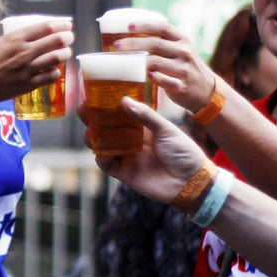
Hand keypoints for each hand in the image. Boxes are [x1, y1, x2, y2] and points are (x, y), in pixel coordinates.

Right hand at [0, 19, 73, 116]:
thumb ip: (11, 43)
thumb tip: (24, 42)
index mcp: (14, 38)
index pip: (45, 27)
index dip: (60, 24)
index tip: (67, 24)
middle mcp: (24, 52)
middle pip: (56, 41)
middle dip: (67, 38)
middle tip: (69, 38)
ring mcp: (27, 69)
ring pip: (56, 58)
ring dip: (64, 54)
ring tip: (65, 53)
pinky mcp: (27, 86)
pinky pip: (50, 77)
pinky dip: (55, 72)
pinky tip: (53, 71)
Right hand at [86, 97, 206, 204]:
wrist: (192, 181)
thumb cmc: (183, 152)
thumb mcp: (166, 129)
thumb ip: (146, 116)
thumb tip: (124, 100)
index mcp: (140, 126)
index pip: (117, 112)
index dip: (104, 104)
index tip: (93, 94)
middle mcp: (129, 139)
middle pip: (104, 127)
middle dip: (92, 118)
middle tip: (84, 110)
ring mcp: (125, 155)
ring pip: (101, 144)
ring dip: (92, 137)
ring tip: (90, 132)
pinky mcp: (124, 172)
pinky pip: (106, 164)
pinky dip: (101, 158)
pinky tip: (101, 152)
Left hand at [113, 20, 215, 112]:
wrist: (207, 89)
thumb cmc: (184, 65)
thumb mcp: (179, 49)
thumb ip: (161, 41)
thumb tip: (128, 36)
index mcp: (181, 39)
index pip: (162, 27)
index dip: (144, 25)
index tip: (128, 26)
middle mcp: (183, 51)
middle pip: (155, 44)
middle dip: (133, 44)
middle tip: (116, 45)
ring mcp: (183, 69)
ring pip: (157, 62)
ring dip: (137, 62)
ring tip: (122, 62)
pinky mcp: (181, 86)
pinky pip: (166, 81)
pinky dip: (155, 78)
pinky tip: (146, 76)